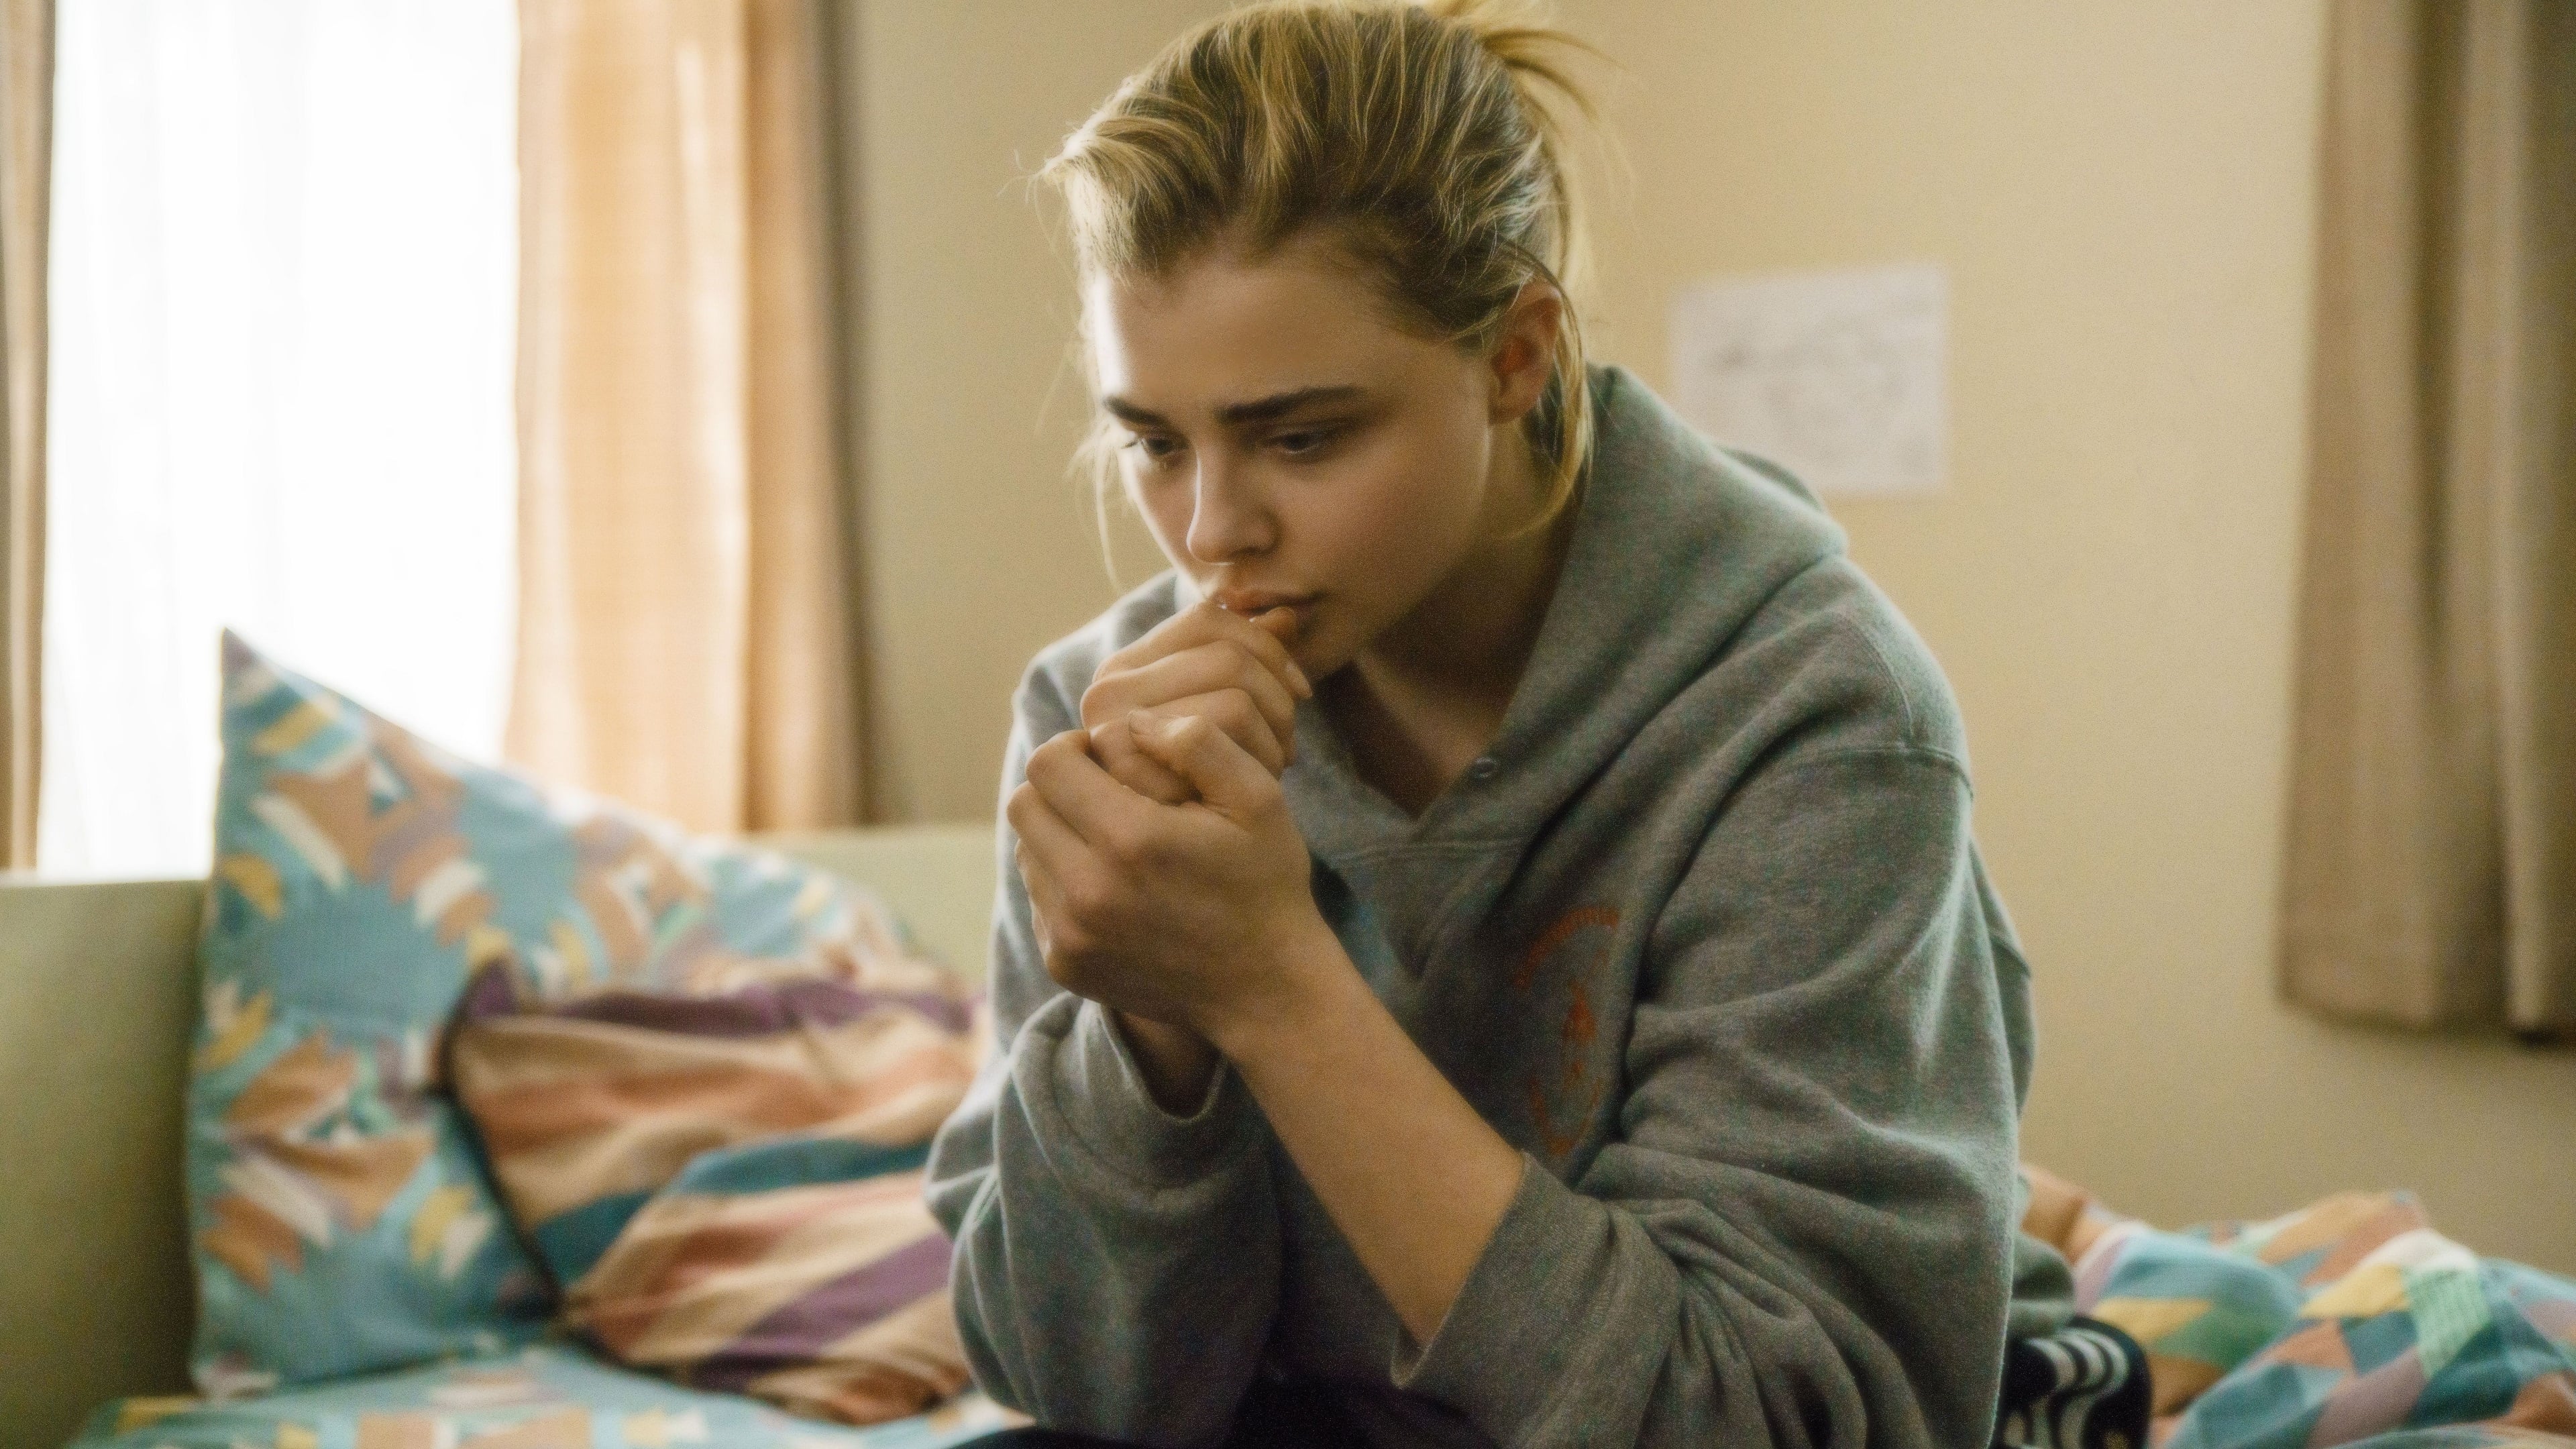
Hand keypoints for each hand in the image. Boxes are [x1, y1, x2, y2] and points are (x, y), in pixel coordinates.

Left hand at [1010, 711, 1335, 1046]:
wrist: (1264, 988)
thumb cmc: (1264, 883)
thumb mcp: (1258, 798)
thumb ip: (1198, 742)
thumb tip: (1131, 721)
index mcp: (1130, 840)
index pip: (1047, 764)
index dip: (1074, 746)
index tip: (1107, 756)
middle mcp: (1087, 892)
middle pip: (1024, 804)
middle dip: (1059, 785)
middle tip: (1104, 790)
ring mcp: (1070, 935)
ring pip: (1027, 849)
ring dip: (1059, 832)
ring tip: (1112, 838)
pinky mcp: (1065, 964)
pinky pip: (1038, 897)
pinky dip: (1065, 880)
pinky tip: (1115, 885)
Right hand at [1081, 600, 1308, 804]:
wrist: (1194, 874)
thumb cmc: (1215, 789)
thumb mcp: (1233, 716)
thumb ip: (1252, 659)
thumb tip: (1287, 616)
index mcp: (1126, 668)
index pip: (1206, 619)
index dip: (1267, 645)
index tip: (1299, 690)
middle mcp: (1107, 692)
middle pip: (1228, 658)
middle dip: (1279, 699)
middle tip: (1289, 744)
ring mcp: (1112, 731)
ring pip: (1234, 698)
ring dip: (1274, 734)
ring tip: (1274, 765)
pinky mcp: (1132, 772)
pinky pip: (1222, 736)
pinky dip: (1260, 758)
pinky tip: (1260, 784)